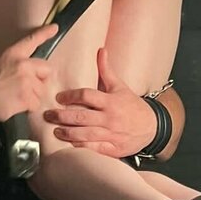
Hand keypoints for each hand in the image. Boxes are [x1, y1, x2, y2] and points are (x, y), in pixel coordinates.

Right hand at [0, 24, 57, 121]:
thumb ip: (12, 62)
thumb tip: (23, 68)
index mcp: (13, 53)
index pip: (32, 40)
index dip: (44, 33)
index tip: (54, 28)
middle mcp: (23, 65)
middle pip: (47, 70)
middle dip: (41, 78)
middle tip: (29, 85)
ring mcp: (27, 82)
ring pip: (42, 90)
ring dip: (33, 95)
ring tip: (17, 98)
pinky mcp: (27, 98)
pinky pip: (36, 104)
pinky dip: (29, 107)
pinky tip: (17, 106)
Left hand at [43, 47, 157, 157]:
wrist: (152, 127)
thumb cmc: (132, 106)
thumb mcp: (120, 87)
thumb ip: (107, 70)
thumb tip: (101, 50)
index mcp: (110, 101)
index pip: (87, 96)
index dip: (70, 96)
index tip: (59, 97)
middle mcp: (110, 118)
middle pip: (81, 117)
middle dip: (62, 116)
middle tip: (48, 115)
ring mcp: (111, 135)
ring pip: (85, 134)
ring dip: (68, 133)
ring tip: (55, 131)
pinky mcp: (112, 149)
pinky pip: (94, 148)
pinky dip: (81, 146)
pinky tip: (70, 144)